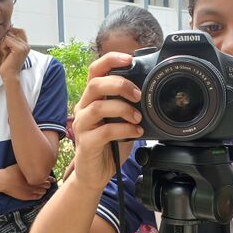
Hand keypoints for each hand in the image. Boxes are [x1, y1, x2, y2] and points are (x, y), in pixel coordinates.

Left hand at [0, 27, 30, 77]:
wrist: (10, 75)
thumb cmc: (8, 64)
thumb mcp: (10, 49)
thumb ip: (12, 40)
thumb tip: (8, 29)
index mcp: (26, 45)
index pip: (19, 30)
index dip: (11, 33)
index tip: (8, 44)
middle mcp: (27, 45)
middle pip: (12, 32)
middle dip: (6, 40)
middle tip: (8, 51)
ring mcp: (24, 47)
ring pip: (8, 36)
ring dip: (4, 44)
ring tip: (7, 53)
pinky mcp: (19, 49)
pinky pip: (6, 40)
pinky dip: (3, 46)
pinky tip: (6, 54)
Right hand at [0, 164, 46, 199]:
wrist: (3, 181)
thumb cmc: (11, 172)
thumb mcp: (22, 166)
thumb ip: (30, 166)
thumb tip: (38, 165)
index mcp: (34, 175)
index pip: (47, 177)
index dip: (49, 178)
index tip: (50, 178)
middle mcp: (35, 183)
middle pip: (47, 185)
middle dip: (47, 183)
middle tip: (46, 183)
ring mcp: (31, 191)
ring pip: (44, 192)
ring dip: (44, 190)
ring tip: (41, 188)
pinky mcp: (27, 197)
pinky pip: (38, 197)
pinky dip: (40, 195)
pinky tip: (38, 193)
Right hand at [69, 52, 142, 190]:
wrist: (95, 174)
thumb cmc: (109, 146)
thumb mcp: (120, 121)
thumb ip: (128, 106)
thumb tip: (149, 94)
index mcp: (92, 99)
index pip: (95, 71)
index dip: (110, 60)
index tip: (129, 58)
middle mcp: (84, 108)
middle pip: (95, 84)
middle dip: (120, 84)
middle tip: (138, 94)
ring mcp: (82, 125)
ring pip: (99, 106)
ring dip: (123, 109)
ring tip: (138, 118)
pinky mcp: (86, 143)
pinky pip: (105, 131)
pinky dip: (124, 130)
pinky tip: (135, 133)